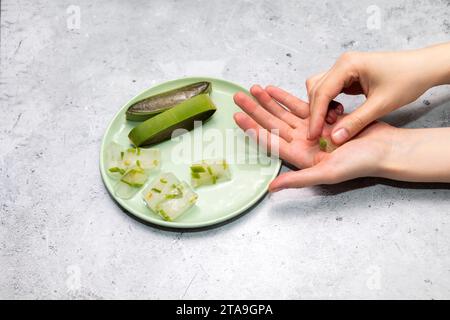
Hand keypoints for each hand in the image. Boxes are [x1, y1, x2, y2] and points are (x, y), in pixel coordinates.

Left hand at [233, 85, 396, 190]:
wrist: (385, 149)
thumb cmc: (360, 164)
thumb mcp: (327, 173)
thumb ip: (297, 179)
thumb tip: (271, 189)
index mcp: (300, 157)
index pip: (270, 141)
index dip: (253, 129)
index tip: (238, 116)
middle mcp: (303, 143)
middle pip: (273, 124)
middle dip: (255, 110)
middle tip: (239, 96)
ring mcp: (312, 129)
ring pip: (284, 113)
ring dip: (268, 101)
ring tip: (253, 88)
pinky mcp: (322, 118)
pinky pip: (301, 105)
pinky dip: (287, 97)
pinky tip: (273, 89)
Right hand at [307, 42, 449, 144]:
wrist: (424, 68)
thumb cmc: (408, 79)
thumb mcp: (381, 105)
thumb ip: (356, 122)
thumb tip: (335, 137)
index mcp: (348, 65)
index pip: (322, 92)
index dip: (316, 116)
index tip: (313, 134)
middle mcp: (342, 63)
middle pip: (316, 89)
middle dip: (316, 112)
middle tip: (321, 132)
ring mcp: (344, 68)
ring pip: (320, 89)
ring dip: (321, 107)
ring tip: (334, 122)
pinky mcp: (348, 74)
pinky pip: (330, 90)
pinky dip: (329, 103)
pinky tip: (339, 113)